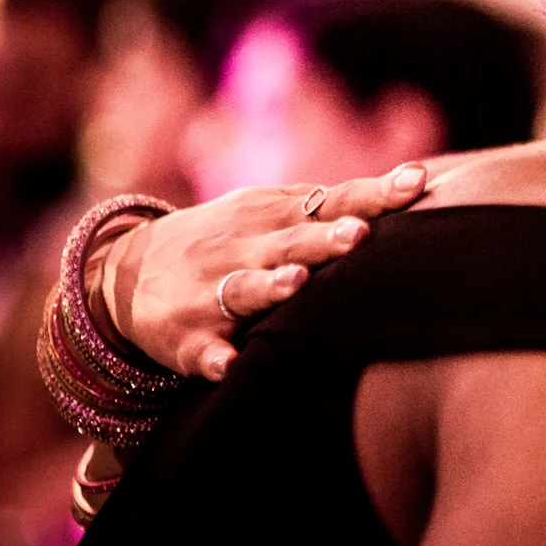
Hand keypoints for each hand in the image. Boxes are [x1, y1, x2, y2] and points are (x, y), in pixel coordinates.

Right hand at [105, 166, 428, 378]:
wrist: (125, 270)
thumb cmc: (231, 237)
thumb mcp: (273, 210)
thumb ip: (338, 203)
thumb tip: (419, 180)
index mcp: (273, 215)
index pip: (332, 201)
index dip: (374, 195)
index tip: (417, 182)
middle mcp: (244, 248)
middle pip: (292, 241)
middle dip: (324, 238)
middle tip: (359, 234)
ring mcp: (211, 291)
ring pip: (245, 288)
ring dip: (270, 286)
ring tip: (296, 283)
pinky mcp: (186, 336)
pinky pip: (201, 350)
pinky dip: (215, 358)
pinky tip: (230, 365)